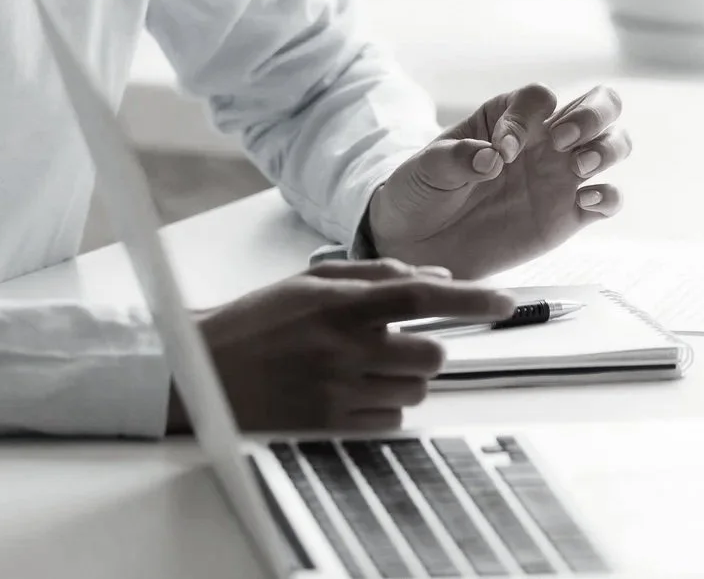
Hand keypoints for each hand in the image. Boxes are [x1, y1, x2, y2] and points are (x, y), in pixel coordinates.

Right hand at [181, 260, 513, 431]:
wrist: (200, 371)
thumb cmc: (258, 322)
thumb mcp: (311, 282)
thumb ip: (378, 275)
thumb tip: (440, 279)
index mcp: (339, 305)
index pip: (421, 297)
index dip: (471, 300)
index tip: (504, 303)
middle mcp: (341, 349)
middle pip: (430, 357)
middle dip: (425, 351)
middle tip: (397, 345)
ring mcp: (336, 393)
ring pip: (412, 393)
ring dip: (401, 381)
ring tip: (360, 369)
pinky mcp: (329, 429)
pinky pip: (388, 423)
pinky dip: (381, 409)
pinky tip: (348, 394)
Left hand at [365, 83, 629, 277]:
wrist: (419, 244)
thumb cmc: (421, 193)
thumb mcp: (426, 168)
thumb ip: (456, 157)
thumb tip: (490, 157)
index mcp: (508, 117)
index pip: (538, 98)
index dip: (528, 116)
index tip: (503, 150)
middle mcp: (545, 141)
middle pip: (600, 104)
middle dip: (593, 114)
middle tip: (563, 142)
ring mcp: (561, 177)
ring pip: (614, 145)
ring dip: (607, 149)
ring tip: (577, 169)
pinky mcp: (569, 216)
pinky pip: (609, 199)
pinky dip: (609, 197)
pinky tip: (586, 203)